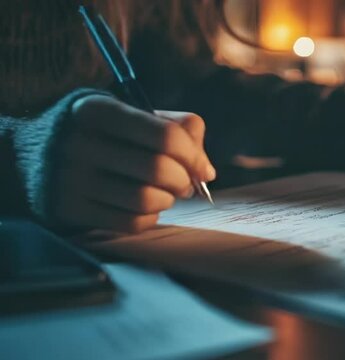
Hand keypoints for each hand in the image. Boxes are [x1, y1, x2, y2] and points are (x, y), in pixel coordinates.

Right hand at [52, 95, 214, 231]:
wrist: (29, 154)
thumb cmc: (98, 132)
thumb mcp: (127, 113)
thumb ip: (174, 127)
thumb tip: (207, 171)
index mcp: (99, 110)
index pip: (166, 137)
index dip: (194, 157)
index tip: (200, 168)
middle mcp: (80, 143)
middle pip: (160, 171)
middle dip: (184, 181)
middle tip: (183, 183)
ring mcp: (71, 179)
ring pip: (147, 201)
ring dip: (167, 201)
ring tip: (164, 194)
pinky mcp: (68, 209)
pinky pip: (130, 223)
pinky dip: (150, 218)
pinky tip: (145, 207)